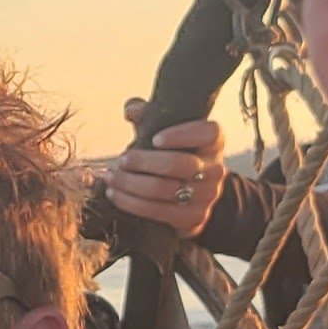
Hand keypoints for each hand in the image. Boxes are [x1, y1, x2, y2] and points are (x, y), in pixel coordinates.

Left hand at [101, 111, 226, 234]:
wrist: (189, 191)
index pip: (207, 133)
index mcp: (214, 142)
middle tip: (121, 160)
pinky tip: (115, 194)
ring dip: (132, 184)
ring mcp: (208, 196)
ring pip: (166, 190)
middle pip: (180, 164)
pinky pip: (159, 211)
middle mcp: (216, 169)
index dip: (182, 135)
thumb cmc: (173, 152)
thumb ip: (149, 115)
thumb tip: (132, 111)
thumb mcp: (164, 130)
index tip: (155, 139)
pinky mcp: (194, 218)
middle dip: (144, 162)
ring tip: (111, 177)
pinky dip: (132, 203)